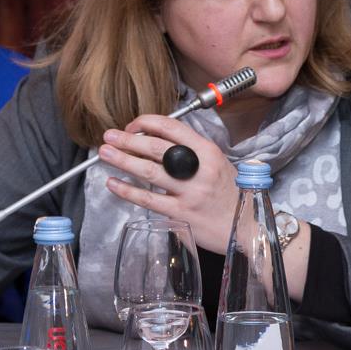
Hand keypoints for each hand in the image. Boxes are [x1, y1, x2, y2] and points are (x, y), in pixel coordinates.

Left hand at [98, 114, 237, 253]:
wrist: (245, 227)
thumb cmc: (229, 194)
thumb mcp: (218, 163)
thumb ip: (192, 151)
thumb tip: (157, 139)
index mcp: (208, 152)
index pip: (172, 128)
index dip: (148, 123)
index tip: (133, 125)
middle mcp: (199, 169)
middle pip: (156, 147)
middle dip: (128, 139)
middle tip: (109, 135)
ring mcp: (189, 192)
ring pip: (148, 171)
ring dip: (122, 160)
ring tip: (105, 153)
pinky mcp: (180, 214)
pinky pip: (147, 199)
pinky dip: (127, 190)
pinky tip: (113, 183)